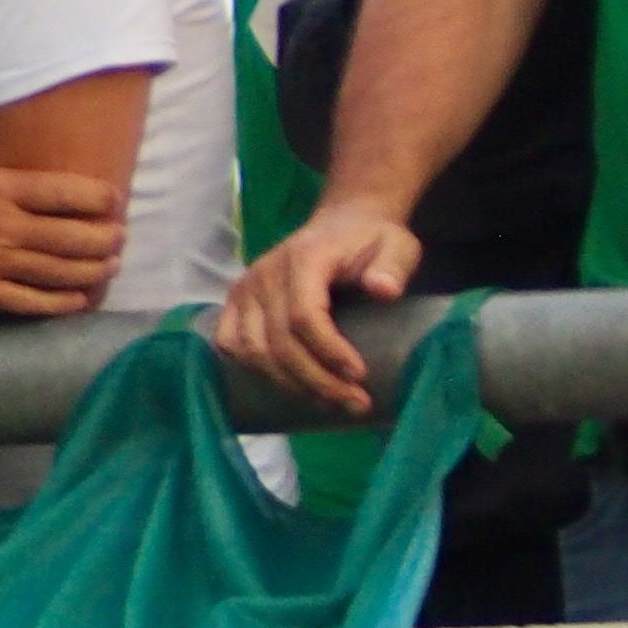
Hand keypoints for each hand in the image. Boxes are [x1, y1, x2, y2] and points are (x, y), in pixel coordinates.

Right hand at [0, 159, 128, 319]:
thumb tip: (25, 182)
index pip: (68, 193)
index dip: (101, 198)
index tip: (113, 200)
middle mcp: (4, 226)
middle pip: (76, 235)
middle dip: (107, 237)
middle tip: (119, 236)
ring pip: (62, 271)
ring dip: (94, 269)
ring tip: (109, 265)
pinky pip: (32, 303)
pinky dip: (62, 303)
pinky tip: (79, 298)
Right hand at [211, 197, 425, 417]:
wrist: (342, 224)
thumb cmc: (371, 241)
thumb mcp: (397, 246)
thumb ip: (392, 267)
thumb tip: (382, 290)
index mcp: (303, 258)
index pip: (303, 315)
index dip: (329, 351)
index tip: (360, 375)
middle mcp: (265, 273)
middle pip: (279, 341)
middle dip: (317, 380)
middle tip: (356, 403)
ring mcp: (245, 287)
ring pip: (254, 350)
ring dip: (291, 383)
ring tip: (329, 402)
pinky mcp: (237, 301)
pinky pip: (231, 343)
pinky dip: (254, 368)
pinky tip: (289, 384)